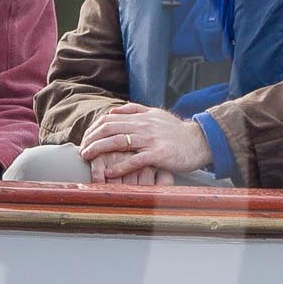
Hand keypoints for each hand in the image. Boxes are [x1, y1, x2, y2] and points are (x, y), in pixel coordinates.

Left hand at [78, 102, 210, 182]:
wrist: (200, 141)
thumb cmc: (177, 131)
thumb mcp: (156, 114)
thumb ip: (135, 111)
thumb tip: (112, 111)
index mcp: (141, 116)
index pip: (109, 119)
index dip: (94, 128)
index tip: (86, 138)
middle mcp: (143, 125)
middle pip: (109, 128)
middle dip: (91, 139)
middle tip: (81, 150)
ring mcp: (151, 139)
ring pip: (118, 142)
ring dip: (99, 150)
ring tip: (87, 157)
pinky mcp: (159, 154)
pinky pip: (135, 160)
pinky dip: (119, 167)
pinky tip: (109, 173)